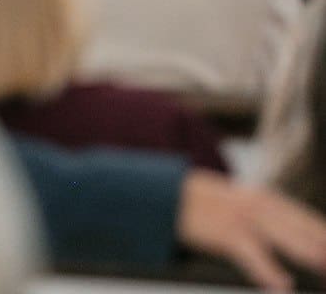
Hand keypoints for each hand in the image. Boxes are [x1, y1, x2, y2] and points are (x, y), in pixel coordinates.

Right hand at [178, 170, 325, 290]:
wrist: (169, 196)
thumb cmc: (207, 204)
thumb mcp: (243, 203)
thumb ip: (270, 216)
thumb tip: (298, 235)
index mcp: (268, 199)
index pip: (308, 219)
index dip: (323, 233)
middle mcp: (261, 205)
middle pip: (304, 229)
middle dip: (322, 245)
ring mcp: (244, 219)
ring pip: (286, 239)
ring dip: (308, 254)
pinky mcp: (227, 234)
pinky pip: (253, 255)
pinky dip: (269, 271)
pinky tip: (283, 286)